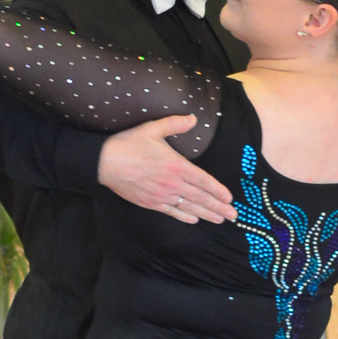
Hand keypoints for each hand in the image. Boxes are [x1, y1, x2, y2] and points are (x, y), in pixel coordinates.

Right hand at [97, 117, 235, 222]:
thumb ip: (174, 124)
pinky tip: (195, 220)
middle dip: (218, 207)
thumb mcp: (152, 128)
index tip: (229, 198)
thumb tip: (194, 118)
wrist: (104, 162)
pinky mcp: (150, 203)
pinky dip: (185, 216)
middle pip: (200, 197)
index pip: (203, 180)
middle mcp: (172, 183)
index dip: (218, 190)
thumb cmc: (128, 144)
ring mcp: (161, 195)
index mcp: (176, 165)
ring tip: (220, 220)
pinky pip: (172, 211)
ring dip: (206, 214)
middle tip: (233, 216)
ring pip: (189, 207)